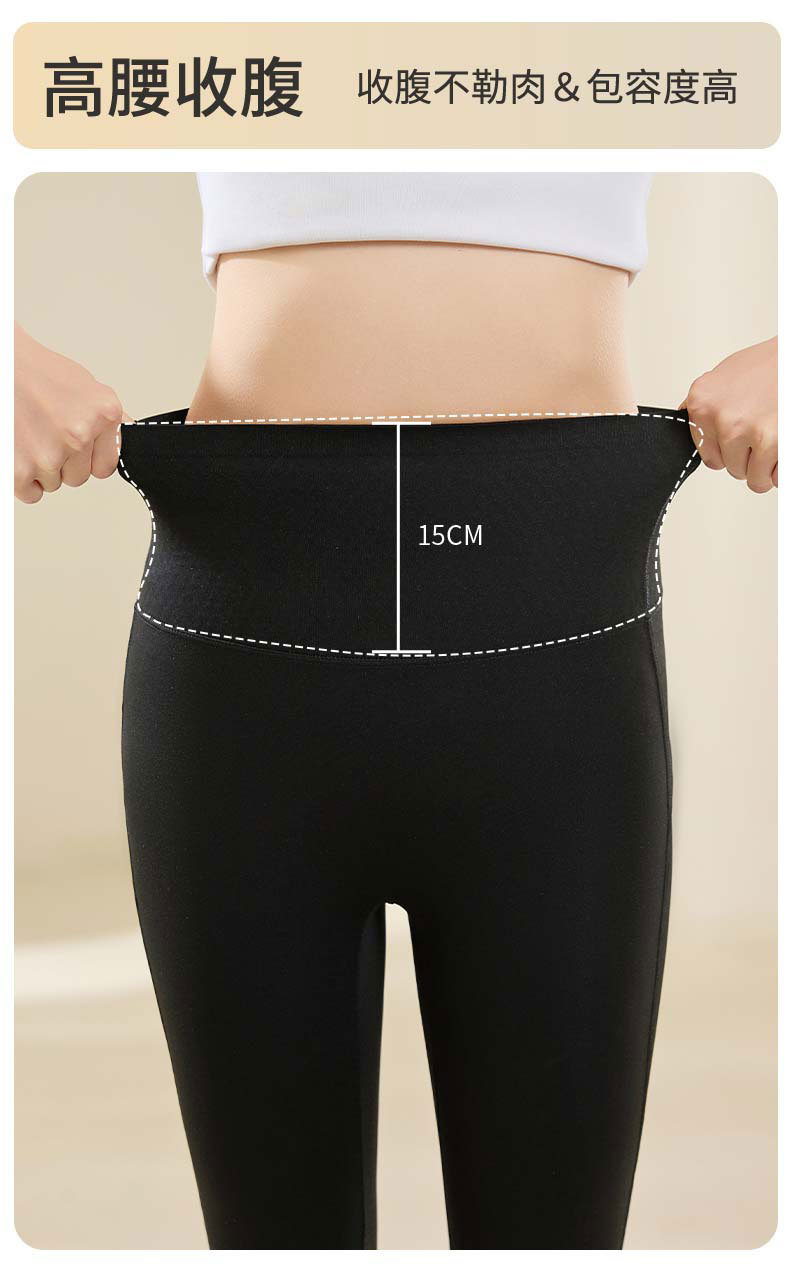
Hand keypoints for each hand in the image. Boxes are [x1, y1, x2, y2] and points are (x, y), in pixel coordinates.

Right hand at [14, 324, 125, 503]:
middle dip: (63, 463)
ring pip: (53, 484)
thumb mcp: (85, 387)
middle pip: (79, 478)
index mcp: (103, 414)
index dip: (88, 458)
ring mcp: (50, 455)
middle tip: (44, 433)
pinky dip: (23, 480)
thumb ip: (108, 419)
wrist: (1, 365)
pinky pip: (32, 494)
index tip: (75, 446)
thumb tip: (129, 438)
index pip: (106, 467)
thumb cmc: (37, 373)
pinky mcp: (20, 470)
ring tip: (29, 434)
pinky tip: (19, 451)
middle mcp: (79, 435)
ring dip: (41, 468)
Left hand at [681, 337, 777, 492]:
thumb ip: (703, 405)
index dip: (729, 452)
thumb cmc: (766, 366)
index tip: (740, 439)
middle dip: (749, 458)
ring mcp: (747, 431)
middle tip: (762, 433)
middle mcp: (721, 419)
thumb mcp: (722, 378)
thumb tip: (683, 417)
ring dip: (766, 466)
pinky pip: (774, 478)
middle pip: (731, 468)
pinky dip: (780, 469)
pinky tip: (782, 445)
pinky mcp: (773, 442)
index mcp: (701, 404)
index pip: (708, 456)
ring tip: (774, 438)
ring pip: (753, 478)